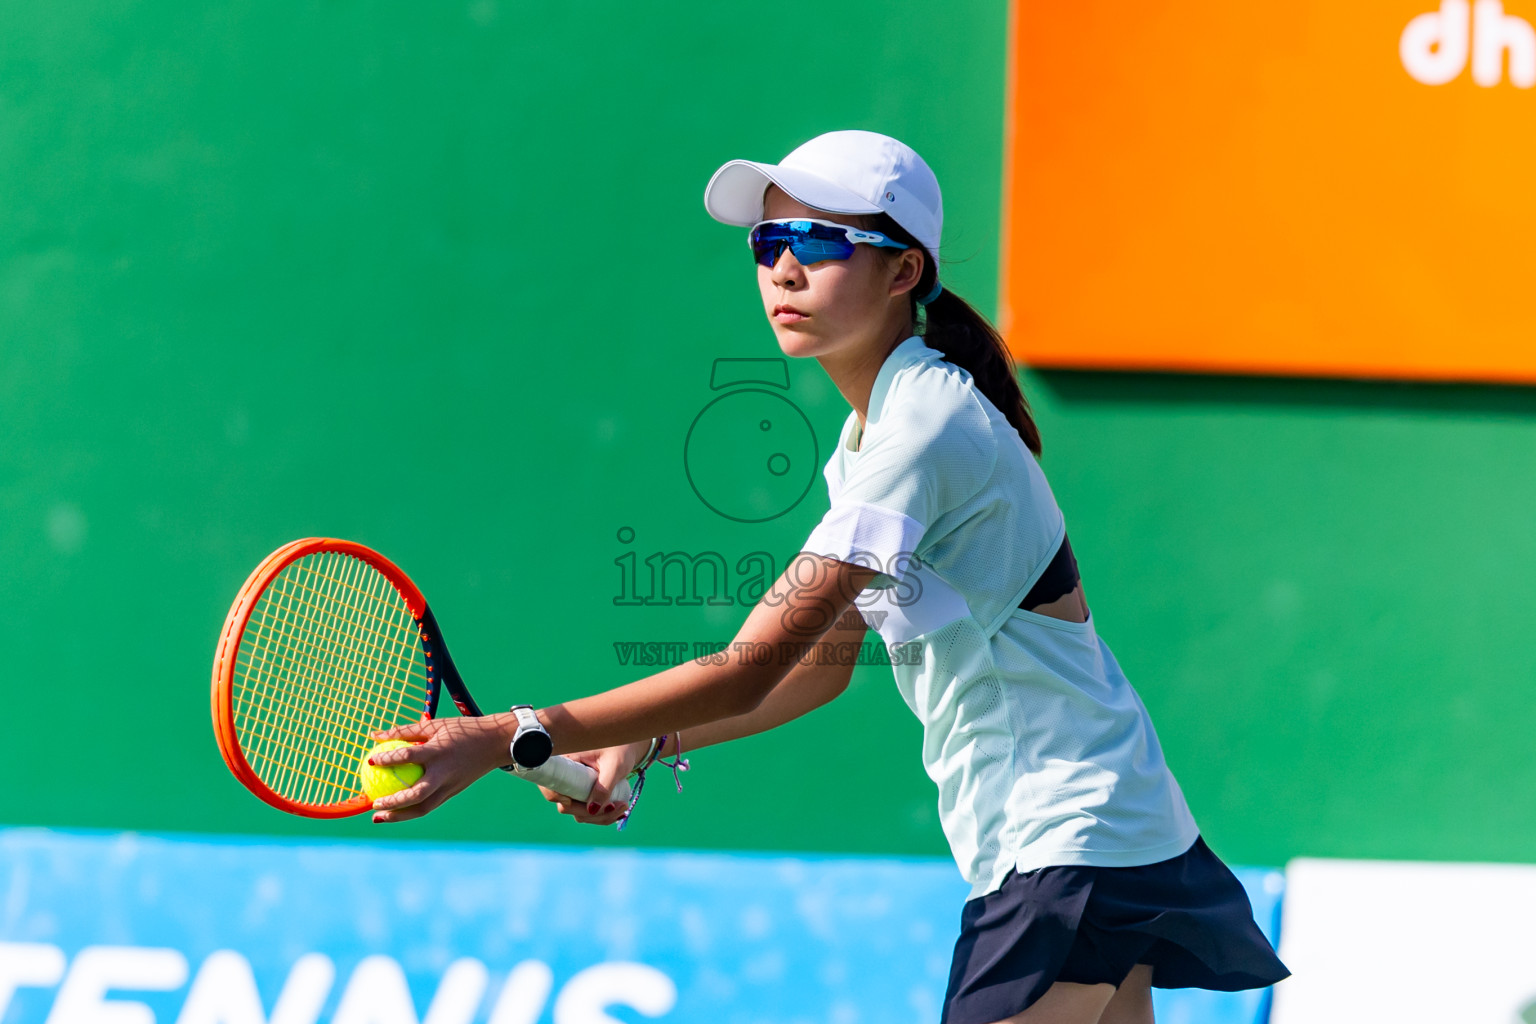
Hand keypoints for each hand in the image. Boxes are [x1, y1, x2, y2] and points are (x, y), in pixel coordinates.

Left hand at [367, 715, 512, 822]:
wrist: (496, 743)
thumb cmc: (462, 730)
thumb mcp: (435, 725)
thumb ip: (405, 731)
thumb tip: (375, 735)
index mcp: (439, 752)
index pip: (408, 757)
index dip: (387, 759)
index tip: (370, 761)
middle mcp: (444, 773)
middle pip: (416, 795)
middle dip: (393, 803)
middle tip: (373, 805)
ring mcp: (450, 786)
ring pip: (423, 808)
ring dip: (399, 816)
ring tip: (378, 817)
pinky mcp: (453, 792)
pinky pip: (430, 804)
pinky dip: (412, 810)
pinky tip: (398, 810)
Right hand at [539, 740, 649, 825]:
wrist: (626, 747)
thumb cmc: (619, 748)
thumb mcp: (615, 765)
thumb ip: (604, 786)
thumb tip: (592, 810)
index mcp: (566, 762)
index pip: (550, 786)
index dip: (560, 799)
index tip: (584, 803)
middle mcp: (565, 777)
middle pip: (566, 806)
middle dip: (592, 813)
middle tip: (620, 806)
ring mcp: (573, 788)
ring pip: (578, 813)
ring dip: (600, 817)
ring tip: (623, 806)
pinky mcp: (582, 795)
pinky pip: (587, 813)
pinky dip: (602, 816)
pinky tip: (619, 810)